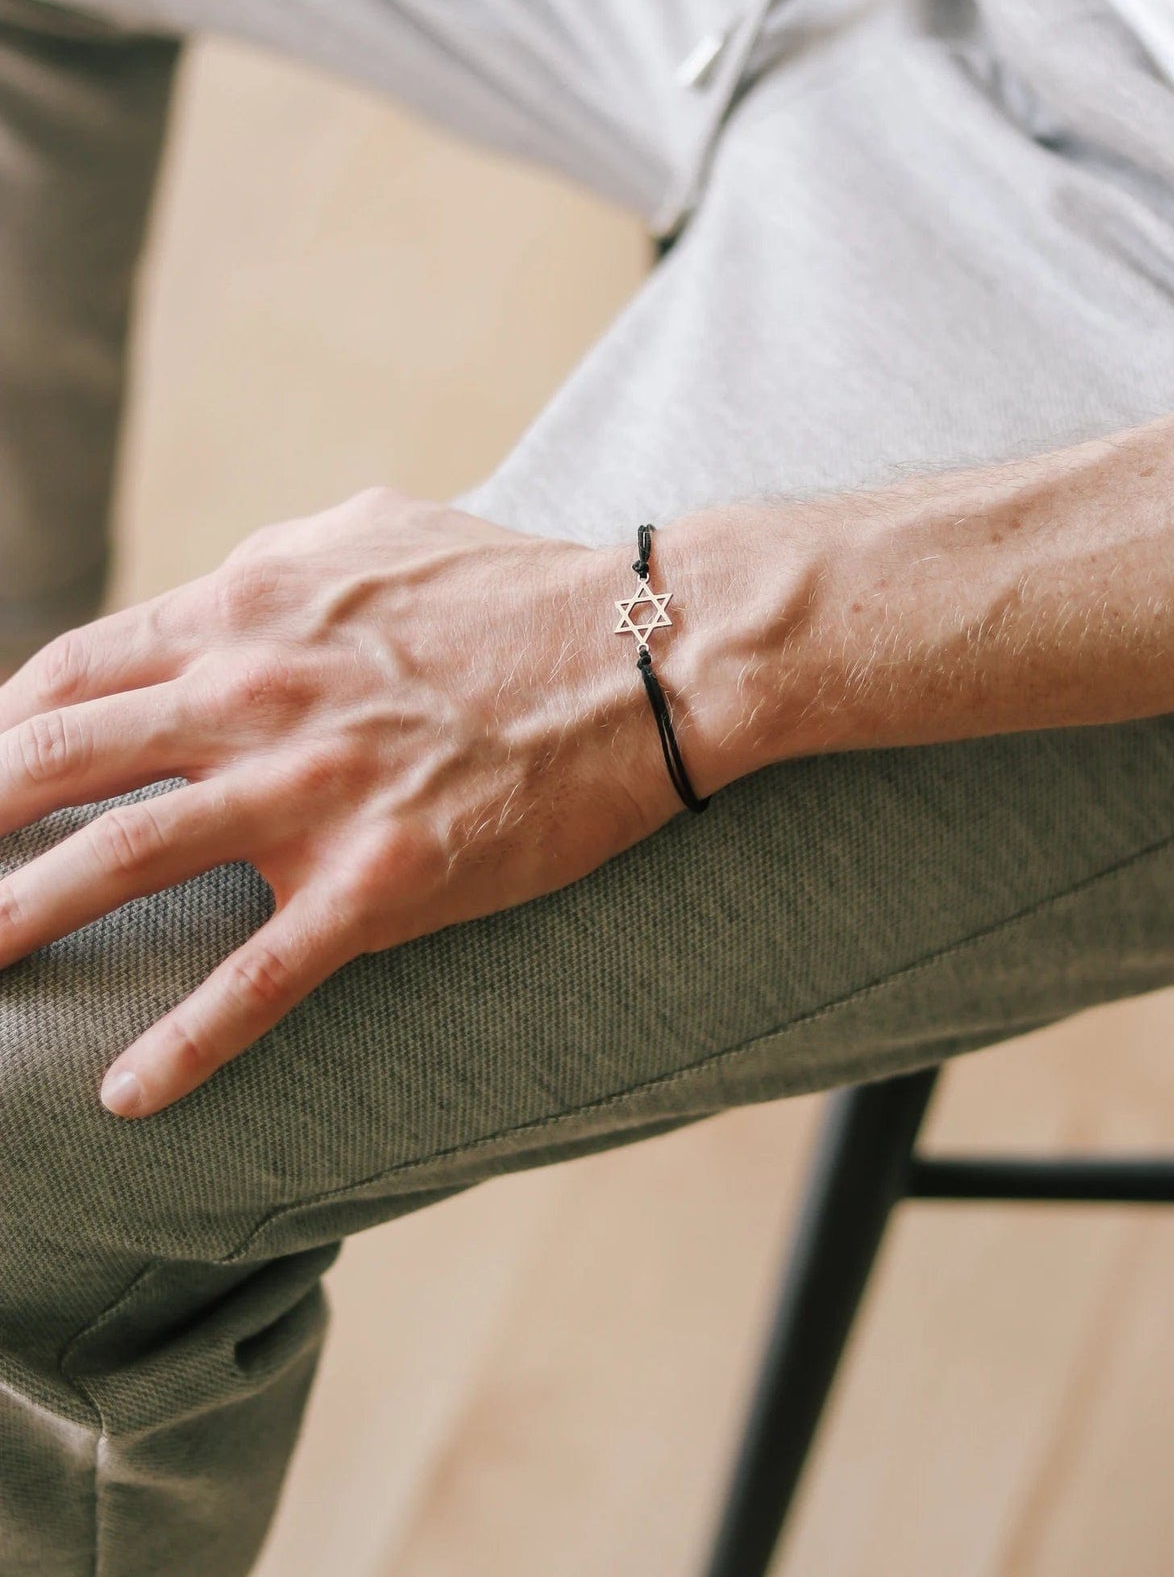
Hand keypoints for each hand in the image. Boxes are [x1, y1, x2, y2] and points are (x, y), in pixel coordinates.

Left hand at [0, 490, 693, 1116]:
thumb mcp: (373, 530)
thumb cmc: (516, 587)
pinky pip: (257, 978)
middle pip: (53, 762)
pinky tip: (126, 1099)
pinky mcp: (382, 879)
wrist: (653, 651)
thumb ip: (271, 562)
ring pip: (118, 862)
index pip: (69, 673)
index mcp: (248, 606)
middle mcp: (255, 692)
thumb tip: (209, 596)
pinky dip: (183, 1045)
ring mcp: (312, 789)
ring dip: (13, 922)